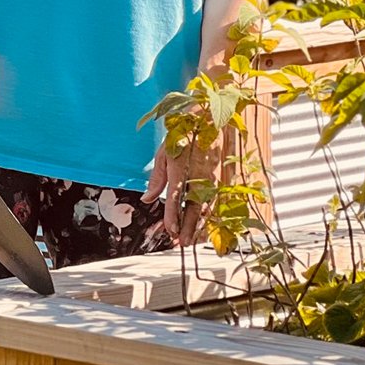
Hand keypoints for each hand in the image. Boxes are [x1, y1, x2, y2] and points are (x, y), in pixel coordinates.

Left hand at [143, 123, 233, 247]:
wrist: (207, 122)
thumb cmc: (181, 138)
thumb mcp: (163, 154)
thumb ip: (156, 179)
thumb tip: (147, 199)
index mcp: (180, 168)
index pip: (176, 197)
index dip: (173, 215)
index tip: (170, 229)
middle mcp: (198, 176)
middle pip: (193, 207)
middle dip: (187, 227)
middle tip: (180, 242)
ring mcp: (210, 179)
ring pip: (205, 208)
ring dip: (197, 225)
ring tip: (189, 240)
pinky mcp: (218, 180)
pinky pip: (212, 203)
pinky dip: (206, 217)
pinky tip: (201, 227)